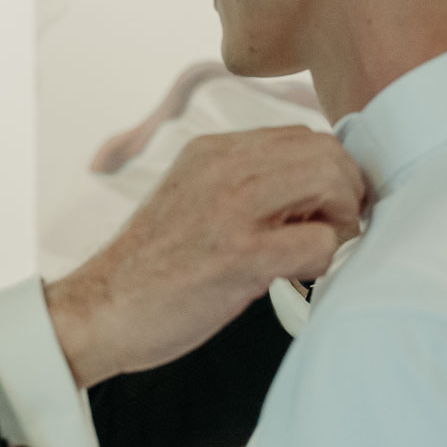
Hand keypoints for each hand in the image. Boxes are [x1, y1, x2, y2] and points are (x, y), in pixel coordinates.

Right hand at [44, 127, 366, 387]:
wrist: (100, 309)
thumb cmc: (150, 269)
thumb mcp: (190, 199)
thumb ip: (238, 184)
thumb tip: (303, 193)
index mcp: (210, 152)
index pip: (301, 136)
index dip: (327, 172)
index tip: (322, 208)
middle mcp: (222, 167)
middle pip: (324, 150)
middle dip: (346, 191)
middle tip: (334, 230)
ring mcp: (232, 209)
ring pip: (329, 180)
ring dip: (341, 219)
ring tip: (316, 250)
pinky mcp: (241, 256)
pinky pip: (318, 241)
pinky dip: (322, 260)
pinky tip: (294, 277)